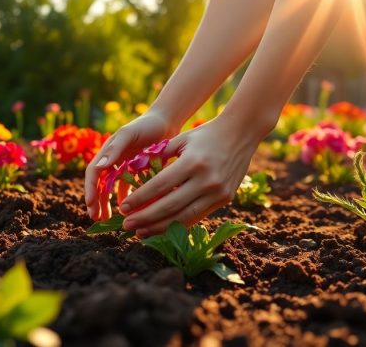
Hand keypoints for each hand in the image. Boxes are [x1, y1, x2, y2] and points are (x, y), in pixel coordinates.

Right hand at [85, 109, 175, 220]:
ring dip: (109, 203)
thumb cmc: (146, 124)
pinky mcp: (137, 172)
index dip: (90, 189)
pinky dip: (129, 199)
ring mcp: (125, 167)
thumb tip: (99, 168)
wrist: (167, 121)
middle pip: (100, 184)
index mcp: (108, 152)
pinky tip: (132, 211)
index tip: (91, 205)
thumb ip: (114, 148)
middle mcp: (113, 161)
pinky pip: (130, 188)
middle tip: (96, 217)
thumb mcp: (128, 134)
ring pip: (112, 189)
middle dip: (96, 201)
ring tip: (109, 218)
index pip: (93, 173)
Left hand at [118, 114, 263, 236]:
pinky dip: (178, 224)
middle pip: (170, 206)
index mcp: (192, 162)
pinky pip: (197, 216)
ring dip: (160, 227)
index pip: (159, 186)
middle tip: (126, 224)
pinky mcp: (225, 199)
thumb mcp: (180, 139)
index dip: (140, 199)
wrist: (241, 134)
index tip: (124, 207)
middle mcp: (206, 180)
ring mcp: (218, 192)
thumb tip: (133, 173)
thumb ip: (159, 156)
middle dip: (145, 218)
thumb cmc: (205, 134)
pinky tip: (162, 228)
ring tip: (141, 232)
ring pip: (184, 217)